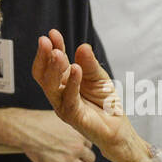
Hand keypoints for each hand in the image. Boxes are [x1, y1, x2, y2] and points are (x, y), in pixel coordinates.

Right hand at [10, 109, 95, 161]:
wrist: (24, 128)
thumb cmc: (37, 121)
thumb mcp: (59, 117)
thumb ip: (68, 123)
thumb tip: (69, 123)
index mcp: (78, 134)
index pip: (89, 144)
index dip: (85, 148)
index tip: (83, 152)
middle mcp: (76, 147)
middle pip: (90, 158)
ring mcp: (67, 159)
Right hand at [32, 29, 132, 161]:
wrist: (117, 127)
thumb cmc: (106, 103)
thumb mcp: (99, 77)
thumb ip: (90, 63)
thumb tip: (83, 46)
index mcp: (63, 82)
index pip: (52, 64)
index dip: (51, 48)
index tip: (52, 33)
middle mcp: (59, 94)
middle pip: (44, 75)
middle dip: (44, 57)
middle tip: (46, 41)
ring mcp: (63, 106)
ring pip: (51, 86)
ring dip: (54, 68)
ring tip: (57, 53)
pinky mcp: (73, 117)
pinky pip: (69, 99)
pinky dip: (72, 83)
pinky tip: (76, 69)